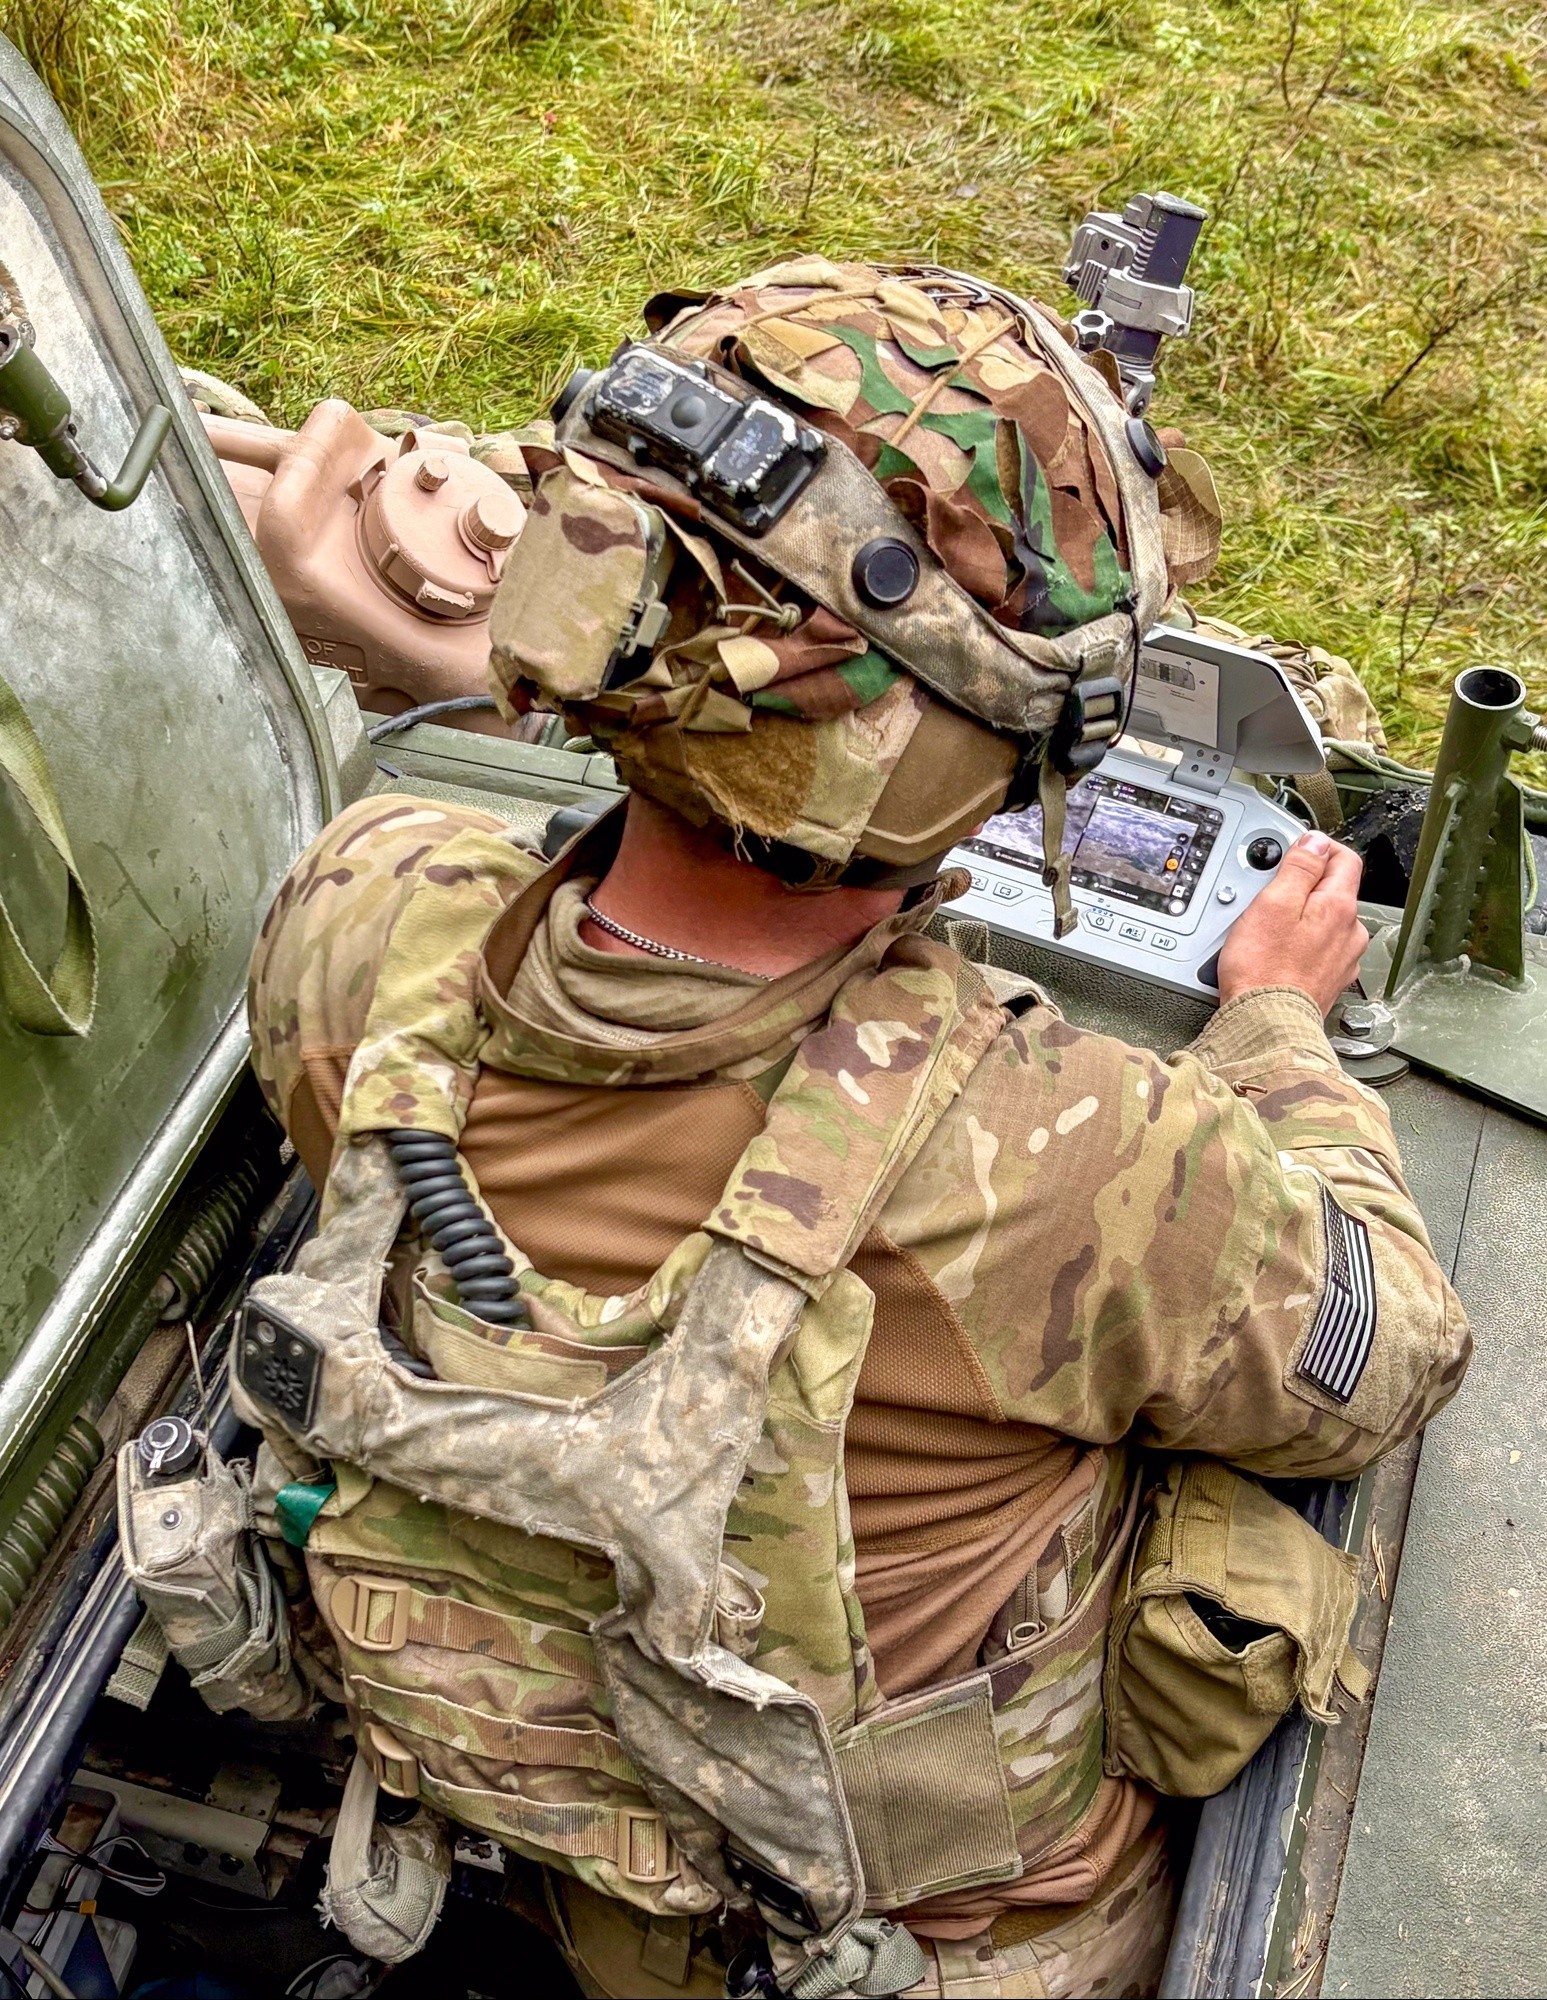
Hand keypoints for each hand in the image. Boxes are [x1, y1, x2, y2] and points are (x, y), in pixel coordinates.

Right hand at [1217, 831, 1368, 1016]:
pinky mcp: (1330, 981)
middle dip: (1304, 887)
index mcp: (1339, 907)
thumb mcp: (1273, 904)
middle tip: (1268, 896)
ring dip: (1303, 919)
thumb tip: (1316, 842)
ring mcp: (1344, 959)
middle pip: (1334, 891)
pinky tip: (1278, 955)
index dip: (1318, 848)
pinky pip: (1319, 950)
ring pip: (1327, 923)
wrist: (1266, 1025)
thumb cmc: (1263, 971)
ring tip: (1268, 931)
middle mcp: (1351, 932)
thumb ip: (1299, 867)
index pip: (1344, 858)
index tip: (1293, 852)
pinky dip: (1302, 946)